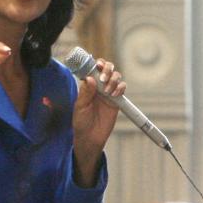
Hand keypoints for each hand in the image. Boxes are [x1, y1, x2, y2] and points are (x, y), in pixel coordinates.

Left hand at [72, 57, 125, 180]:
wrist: (91, 138)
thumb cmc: (81, 122)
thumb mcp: (80, 107)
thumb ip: (85, 93)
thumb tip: (89, 78)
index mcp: (88, 85)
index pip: (93, 68)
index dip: (96, 64)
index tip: (97, 66)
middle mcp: (99, 86)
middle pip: (107, 68)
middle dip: (107, 69)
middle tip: (103, 79)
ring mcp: (108, 92)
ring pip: (116, 76)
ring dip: (113, 79)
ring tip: (107, 91)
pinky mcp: (117, 100)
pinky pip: (122, 88)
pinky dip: (120, 87)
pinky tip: (114, 94)